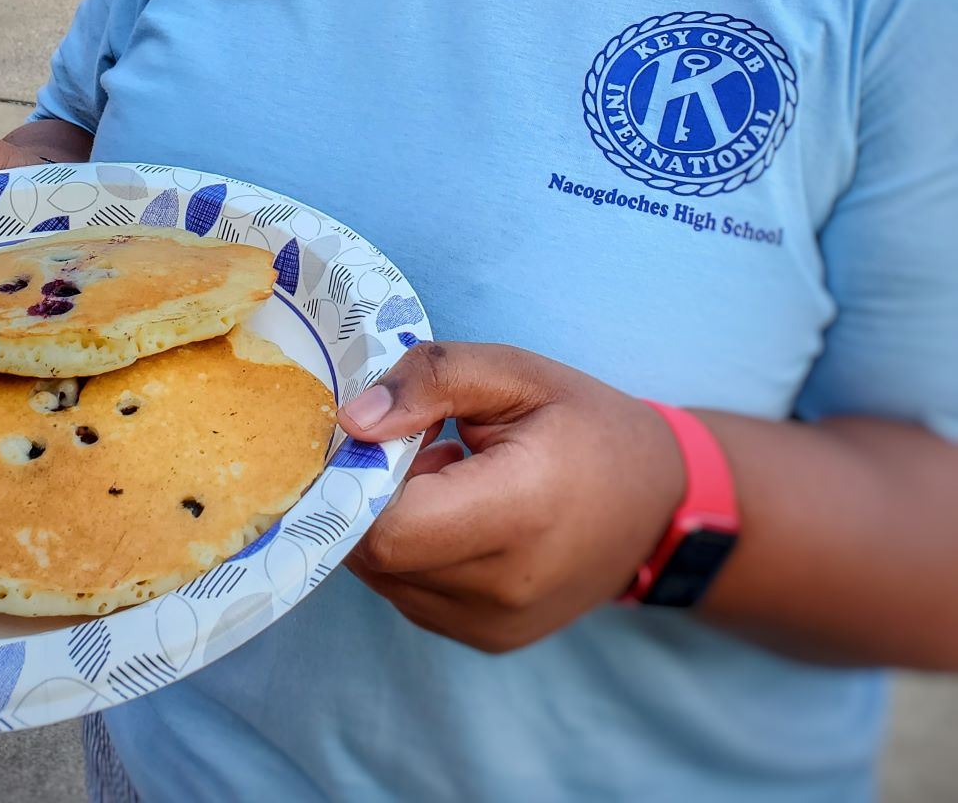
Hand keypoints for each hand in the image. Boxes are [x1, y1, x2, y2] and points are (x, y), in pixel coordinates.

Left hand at [338, 342, 685, 652]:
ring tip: (447, 477)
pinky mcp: (488, 639)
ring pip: (386, 578)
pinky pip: (411, 594)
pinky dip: (412, 552)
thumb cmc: (587, 425)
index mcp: (518, 512)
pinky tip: (457, 513)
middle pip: (377, 554)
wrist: (660, 503)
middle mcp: (503, 588)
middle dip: (370, 494)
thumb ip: (431, 382)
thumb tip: (352, 421)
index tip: (380, 432)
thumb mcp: (515, 373)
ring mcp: (494, 625)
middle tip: (418, 446)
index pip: (387, 527)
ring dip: (391, 523)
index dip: (360, 478)